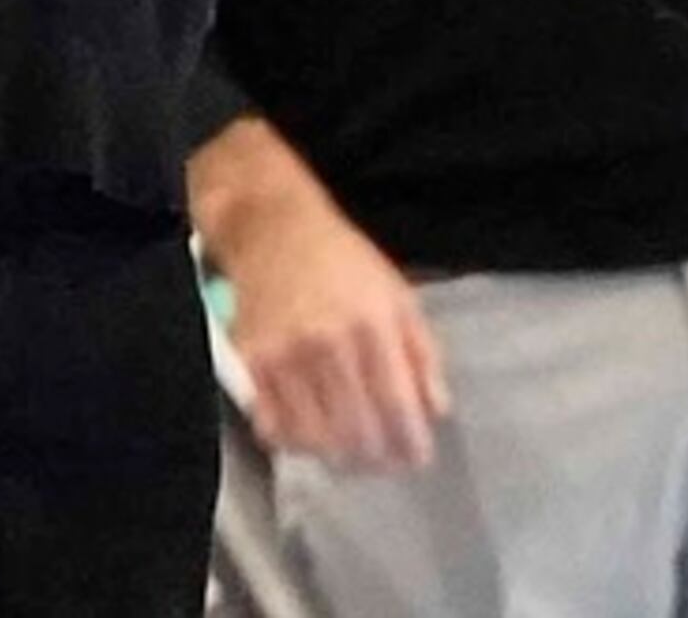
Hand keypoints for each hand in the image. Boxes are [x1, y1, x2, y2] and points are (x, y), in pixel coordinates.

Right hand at [190, 121, 447, 471]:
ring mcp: (284, 355)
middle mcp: (327, 343)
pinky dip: (296, 443)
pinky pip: (275, 427)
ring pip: (317, 439)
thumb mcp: (398, 295)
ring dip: (340, 457)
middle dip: (378, 458)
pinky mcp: (252, 363)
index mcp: (372, 324)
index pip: (397, 406)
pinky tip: (311, 434)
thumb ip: (423, 354)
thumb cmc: (344, 262)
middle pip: (358, 432)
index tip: (417, 457)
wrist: (273, 230)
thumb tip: (435, 410)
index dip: (411, 444)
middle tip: (385, 458)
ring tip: (352, 452)